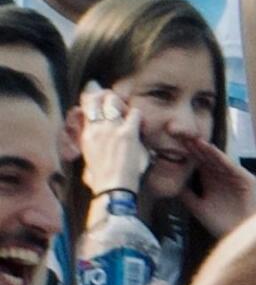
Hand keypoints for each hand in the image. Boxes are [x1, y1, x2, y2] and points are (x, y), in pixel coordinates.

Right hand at [78, 84, 149, 201]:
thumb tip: (91, 145)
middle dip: (107, 94)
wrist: (112, 191)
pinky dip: (138, 116)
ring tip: (127, 113)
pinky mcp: (126, 134)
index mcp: (86, 135)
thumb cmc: (101, 182)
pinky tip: (140, 126)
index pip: (86, 104)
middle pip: (98, 96)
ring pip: (113, 100)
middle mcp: (96, 128)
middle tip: (116, 101)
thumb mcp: (88, 161)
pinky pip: (134, 113)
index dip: (93, 95)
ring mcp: (111, 129)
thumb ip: (91, 149)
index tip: (98, 93)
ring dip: (122, 103)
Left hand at [178, 135, 255, 238]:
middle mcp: (222, 175)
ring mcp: (234, 176)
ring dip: (205, 148)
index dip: (186, 153)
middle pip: (206, 157)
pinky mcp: (245, 179)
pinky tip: (209, 149)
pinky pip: (231, 165)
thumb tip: (170, 184)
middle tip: (179, 133)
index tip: (171, 142)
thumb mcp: (198, 208)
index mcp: (211, 180)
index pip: (198, 162)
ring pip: (217, 159)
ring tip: (192, 138)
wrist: (241, 236)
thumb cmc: (221, 225)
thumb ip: (186, 196)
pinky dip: (220, 157)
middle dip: (194, 146)